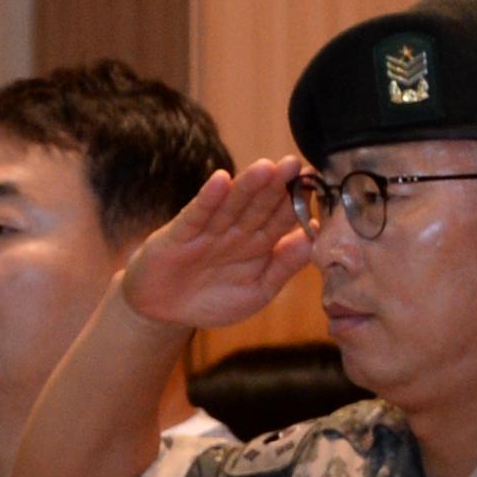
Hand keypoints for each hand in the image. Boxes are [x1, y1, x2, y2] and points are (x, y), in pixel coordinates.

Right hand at [121, 160, 311, 330]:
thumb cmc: (212, 301)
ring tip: (264, 167)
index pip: (281, 218)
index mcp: (259, 244)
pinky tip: (220, 181)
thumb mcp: (256, 292)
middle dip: (275, 185)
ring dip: (246, 186)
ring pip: (231, 206)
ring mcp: (207, 231)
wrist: (163, 313)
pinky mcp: (179, 235)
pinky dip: (207, 199)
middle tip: (292, 164)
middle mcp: (236, 232)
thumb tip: (312, 237)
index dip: (296, 200)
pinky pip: (195, 216)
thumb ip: (283, 267)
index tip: (313, 180)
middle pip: (258, 205)